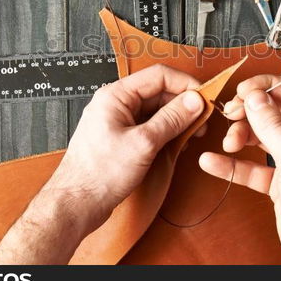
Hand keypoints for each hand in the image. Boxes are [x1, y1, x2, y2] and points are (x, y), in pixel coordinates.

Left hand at [49, 64, 205, 231]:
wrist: (77, 204)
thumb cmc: (98, 175)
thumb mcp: (143, 144)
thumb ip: (171, 119)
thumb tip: (193, 101)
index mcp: (115, 96)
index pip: (159, 76)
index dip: (185, 84)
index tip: (204, 96)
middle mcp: (116, 104)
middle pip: (158, 92)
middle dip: (183, 104)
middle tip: (203, 119)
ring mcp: (118, 121)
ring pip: (155, 110)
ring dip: (177, 119)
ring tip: (193, 133)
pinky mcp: (122, 138)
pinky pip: (149, 126)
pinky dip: (166, 132)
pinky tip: (178, 143)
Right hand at [198, 75, 280, 264]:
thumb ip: (272, 125)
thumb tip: (256, 97)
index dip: (266, 87)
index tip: (243, 91)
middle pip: (275, 111)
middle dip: (250, 113)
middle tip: (232, 114)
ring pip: (262, 136)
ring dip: (241, 136)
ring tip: (228, 143)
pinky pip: (253, 165)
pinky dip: (234, 164)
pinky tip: (215, 161)